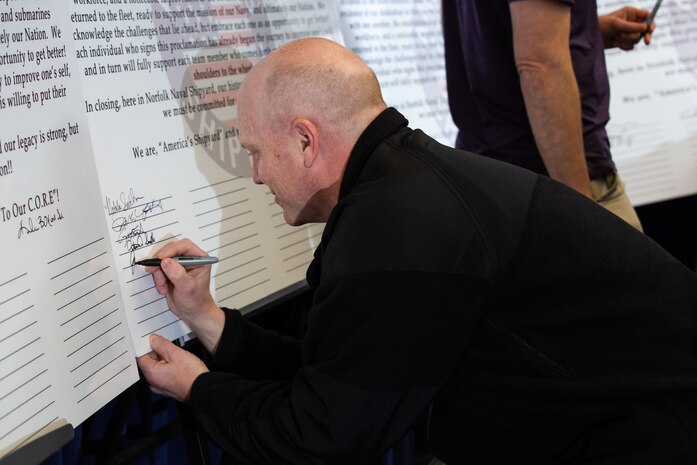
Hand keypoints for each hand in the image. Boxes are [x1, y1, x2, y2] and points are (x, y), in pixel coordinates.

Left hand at [137, 334, 208, 401]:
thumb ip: (162, 345)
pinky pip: (164, 375)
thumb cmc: (191, 374)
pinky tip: (179, 364)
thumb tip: (153, 340)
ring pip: (157, 368)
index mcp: (151, 374)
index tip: (153, 339)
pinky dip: (168, 368)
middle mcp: (153, 383)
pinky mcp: (168, 389)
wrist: (204, 389)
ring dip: (164, 360)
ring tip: (177, 355)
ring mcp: (161, 387)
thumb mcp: (176, 354)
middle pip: (149, 362)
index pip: (141, 356)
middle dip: (157, 352)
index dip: (146, 346)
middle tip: (168, 346)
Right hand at [145, 238, 225, 353]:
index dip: (171, 249)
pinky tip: (162, 288)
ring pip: (162, 261)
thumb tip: (165, 261)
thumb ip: (177, 274)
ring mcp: (179, 266)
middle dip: (161, 262)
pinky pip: (158, 269)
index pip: (184, 246)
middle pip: (170, 251)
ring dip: (158, 273)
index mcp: (199, 259)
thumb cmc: (197, 301)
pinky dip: (157, 278)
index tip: (160, 258)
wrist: (193, 314)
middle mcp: (189, 260)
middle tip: (153, 270)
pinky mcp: (170, 273)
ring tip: (162, 286)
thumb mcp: (188, 288)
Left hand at [599, 7, 654, 49]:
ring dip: (628, 40)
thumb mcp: (616, 24)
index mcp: (631, 13)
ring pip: (637, 39)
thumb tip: (645, 28)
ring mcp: (628, 33)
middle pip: (646, 29)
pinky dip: (624, 46)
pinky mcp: (624, 42)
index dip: (651, 22)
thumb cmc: (601, 26)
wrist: (590, 37)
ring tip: (617, 37)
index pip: (647, 16)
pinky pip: (630, 46)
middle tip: (647, 42)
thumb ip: (631, 26)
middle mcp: (631, 22)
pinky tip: (616, 43)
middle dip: (646, 35)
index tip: (651, 29)